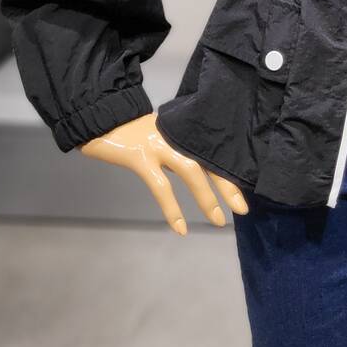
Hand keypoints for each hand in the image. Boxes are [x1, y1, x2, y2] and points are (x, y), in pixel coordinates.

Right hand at [77, 111, 248, 233]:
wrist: (102, 117)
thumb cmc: (133, 129)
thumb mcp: (163, 134)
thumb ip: (181, 146)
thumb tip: (202, 168)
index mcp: (184, 129)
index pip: (213, 150)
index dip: (230, 170)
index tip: (244, 190)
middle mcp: (177, 135)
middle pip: (209, 159)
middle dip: (228, 186)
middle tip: (243, 209)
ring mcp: (159, 145)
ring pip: (191, 171)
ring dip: (206, 198)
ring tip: (218, 220)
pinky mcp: (141, 157)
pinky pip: (160, 187)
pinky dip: (172, 209)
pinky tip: (180, 228)